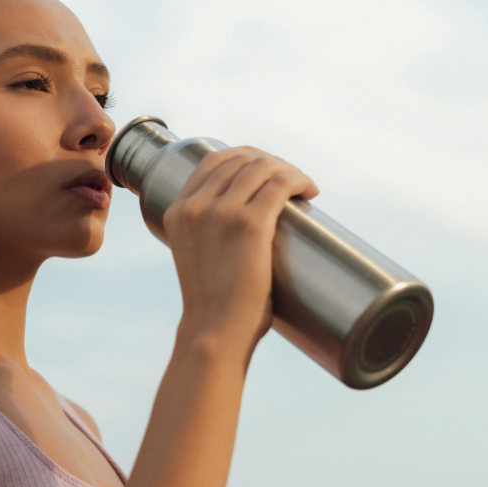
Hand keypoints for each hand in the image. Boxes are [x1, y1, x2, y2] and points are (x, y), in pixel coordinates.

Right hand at [162, 147, 318, 354]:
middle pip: (240, 160)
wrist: (215, 330)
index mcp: (178, 211)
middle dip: (271, 162)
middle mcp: (196, 206)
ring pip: (263, 168)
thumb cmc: (214, 304)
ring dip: (288, 169)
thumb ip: (208, 235)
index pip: (212, 160)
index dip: (244, 156)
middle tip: (290, 181)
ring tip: (303, 186)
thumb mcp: (196, 257)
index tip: (265, 169)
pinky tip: (309, 189)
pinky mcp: (250, 224)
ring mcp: (222, 213)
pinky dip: (299, 179)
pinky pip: (280, 185)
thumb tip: (243, 225)